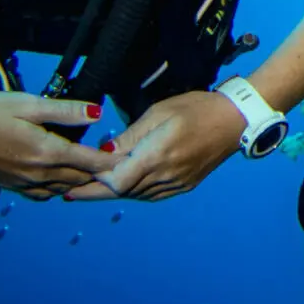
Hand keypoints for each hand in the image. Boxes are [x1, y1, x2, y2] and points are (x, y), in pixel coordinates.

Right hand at [0, 90, 110, 200]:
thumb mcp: (28, 103)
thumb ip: (65, 111)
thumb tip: (97, 113)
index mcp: (45, 152)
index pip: (89, 162)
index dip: (111, 161)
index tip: (128, 160)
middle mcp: (36, 173)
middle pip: (79, 178)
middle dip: (99, 172)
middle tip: (116, 164)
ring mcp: (22, 183)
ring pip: (62, 189)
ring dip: (78, 181)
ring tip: (92, 170)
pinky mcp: (9, 186)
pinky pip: (42, 195)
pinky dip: (56, 188)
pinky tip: (58, 177)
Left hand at [63, 89, 242, 201]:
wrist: (235, 120)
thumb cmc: (196, 108)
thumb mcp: (159, 113)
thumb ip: (130, 136)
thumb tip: (104, 153)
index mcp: (158, 156)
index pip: (117, 181)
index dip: (95, 180)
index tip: (76, 176)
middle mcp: (166, 175)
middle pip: (122, 192)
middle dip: (94, 193)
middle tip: (69, 194)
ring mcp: (177, 183)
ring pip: (136, 195)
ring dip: (113, 193)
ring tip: (89, 191)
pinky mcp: (184, 185)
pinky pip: (152, 195)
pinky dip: (133, 192)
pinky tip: (122, 187)